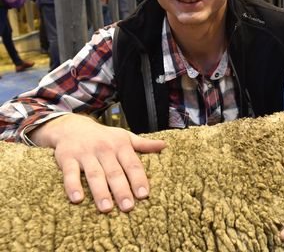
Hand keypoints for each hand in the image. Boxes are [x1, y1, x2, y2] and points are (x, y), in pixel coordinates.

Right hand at [29, 114, 165, 212]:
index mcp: (120, 145)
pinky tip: (77, 199)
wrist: (72, 127)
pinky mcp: (67, 158)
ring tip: (106, 208)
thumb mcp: (124, 137)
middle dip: (121, 190)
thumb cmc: (104, 137)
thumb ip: (143, 144)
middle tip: (128, 207)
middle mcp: (104, 149)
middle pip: (114, 172)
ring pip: (94, 174)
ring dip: (100, 192)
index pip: (132, 164)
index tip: (144, 194)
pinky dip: (73, 186)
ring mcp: (85, 154)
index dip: (138, 179)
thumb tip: (165, 145)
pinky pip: (70, 173)